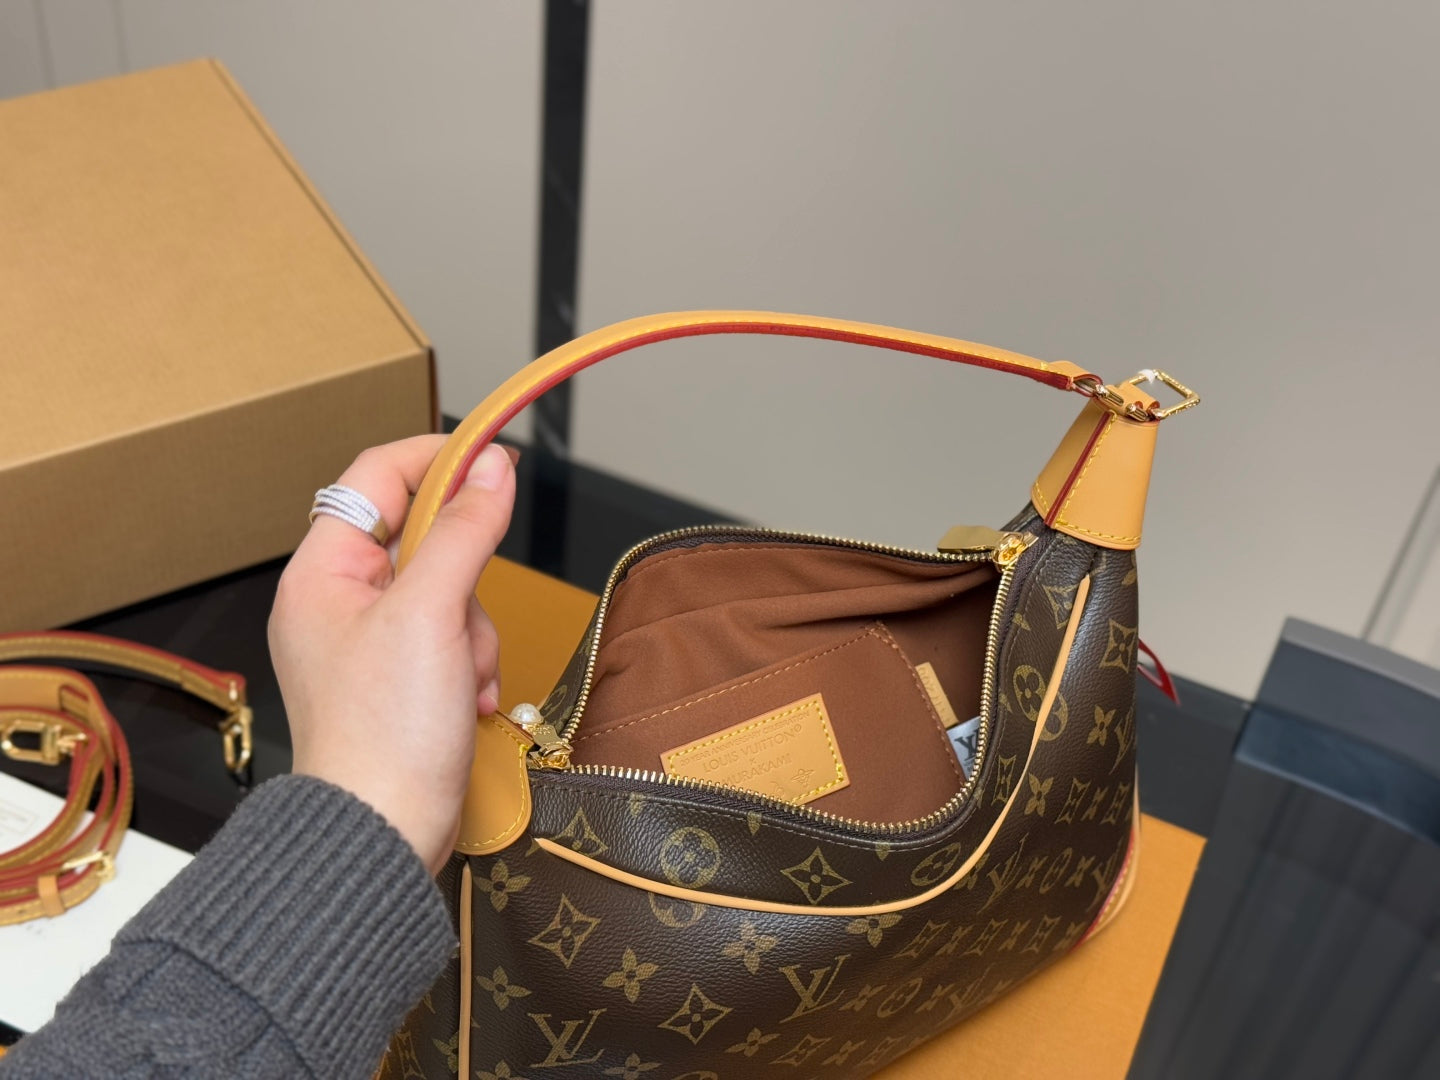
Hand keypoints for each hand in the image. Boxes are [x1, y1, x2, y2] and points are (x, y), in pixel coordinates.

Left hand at [268, 435, 516, 872]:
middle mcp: (339, 602)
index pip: (379, 477)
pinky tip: (469, 701)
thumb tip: (494, 467)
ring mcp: (371, 643)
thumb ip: (465, 531)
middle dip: (467, 578)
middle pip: (426, 538)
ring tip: (465, 679)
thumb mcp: (431, 614)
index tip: (497, 461)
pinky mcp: (401, 680)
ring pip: (451, 592)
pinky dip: (474, 665)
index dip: (440, 460)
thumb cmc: (384, 735)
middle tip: (466, 619)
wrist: (383, 833)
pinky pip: (455, 639)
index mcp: (322, 572)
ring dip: (475, 633)